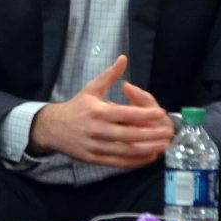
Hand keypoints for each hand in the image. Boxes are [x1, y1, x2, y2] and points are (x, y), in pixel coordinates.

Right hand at [27, 55, 173, 167]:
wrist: (52, 128)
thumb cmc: (76, 107)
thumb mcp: (91, 89)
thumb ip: (110, 75)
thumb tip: (124, 58)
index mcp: (98, 111)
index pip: (126, 114)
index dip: (145, 114)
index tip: (160, 113)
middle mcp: (97, 130)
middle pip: (129, 134)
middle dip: (151, 134)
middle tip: (169, 132)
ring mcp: (95, 146)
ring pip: (125, 150)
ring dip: (147, 149)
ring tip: (163, 146)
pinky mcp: (94, 159)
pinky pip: (118, 162)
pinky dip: (135, 162)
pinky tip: (148, 157)